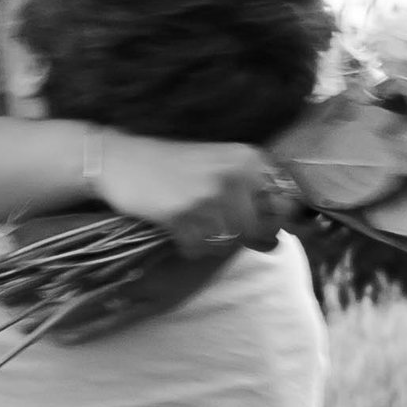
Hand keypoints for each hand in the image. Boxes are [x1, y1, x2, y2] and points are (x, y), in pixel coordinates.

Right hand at [95, 131, 295, 257]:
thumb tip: (276, 244)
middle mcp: (233, 174)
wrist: (122, 160)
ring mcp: (207, 195)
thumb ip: (252, 200)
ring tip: (194, 224)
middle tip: (212, 224)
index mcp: (249, 159)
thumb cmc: (174, 166)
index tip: (258, 226)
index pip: (284, 204)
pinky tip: (179, 229)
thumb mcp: (220, 168)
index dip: (273, 222)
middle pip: (256, 229)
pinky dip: (190, 246)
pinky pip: (200, 248)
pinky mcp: (181, 215)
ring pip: (229, 241)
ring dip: (212, 241)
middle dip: (237, 235)